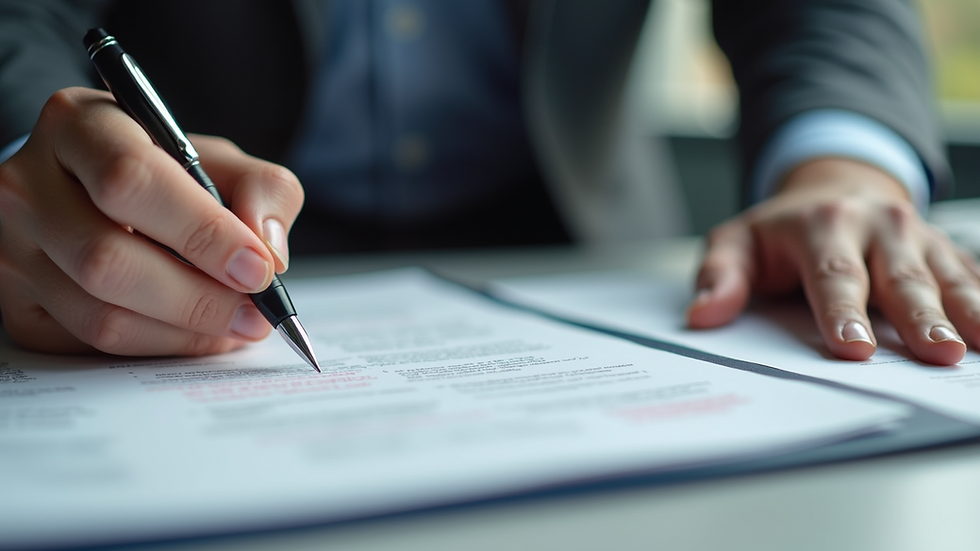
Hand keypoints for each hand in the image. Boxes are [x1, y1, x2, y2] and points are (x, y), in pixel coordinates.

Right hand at [0, 87, 303, 355]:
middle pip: (108, 259)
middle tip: (256, 313)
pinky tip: (196, 332)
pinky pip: (92, 345)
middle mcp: (28, 185)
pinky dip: (160, 346)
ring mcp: (13, 249)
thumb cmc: (164, 174)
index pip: (132, 180)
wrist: (92, 192)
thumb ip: (261, 188)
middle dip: (199, 297)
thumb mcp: (218, 160)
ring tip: (238, 325)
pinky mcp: (17, 305)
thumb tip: (269, 250)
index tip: (259, 269)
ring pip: (100, 314)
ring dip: (185, 331)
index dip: (202, 232)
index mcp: (80, 126)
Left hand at [688, 157, 975, 364]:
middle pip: (900, 278)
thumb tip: (702, 316)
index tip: (852, 349)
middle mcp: (877, 225)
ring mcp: (918, 236)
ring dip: (967, 312)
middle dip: (920, 318)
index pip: (833, 276)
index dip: (842, 314)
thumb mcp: (737, 243)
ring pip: (945, 277)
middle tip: (937, 355)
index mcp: (822, 225)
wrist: (833, 190)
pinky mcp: (945, 250)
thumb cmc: (780, 231)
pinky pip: (971, 275)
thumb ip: (721, 277)